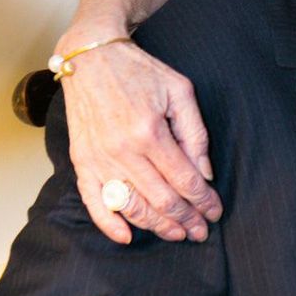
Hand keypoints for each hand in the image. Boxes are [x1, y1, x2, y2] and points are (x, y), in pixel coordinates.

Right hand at [57, 23, 222, 244]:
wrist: (91, 58)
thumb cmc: (140, 71)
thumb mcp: (180, 90)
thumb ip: (195, 133)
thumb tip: (204, 173)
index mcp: (150, 131)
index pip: (183, 179)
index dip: (203, 200)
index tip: (215, 212)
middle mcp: (122, 150)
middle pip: (160, 199)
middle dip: (185, 219)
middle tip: (201, 232)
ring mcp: (98, 158)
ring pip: (131, 206)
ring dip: (156, 226)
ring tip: (177, 234)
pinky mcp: (81, 161)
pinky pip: (94, 201)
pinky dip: (109, 224)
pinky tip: (127, 237)